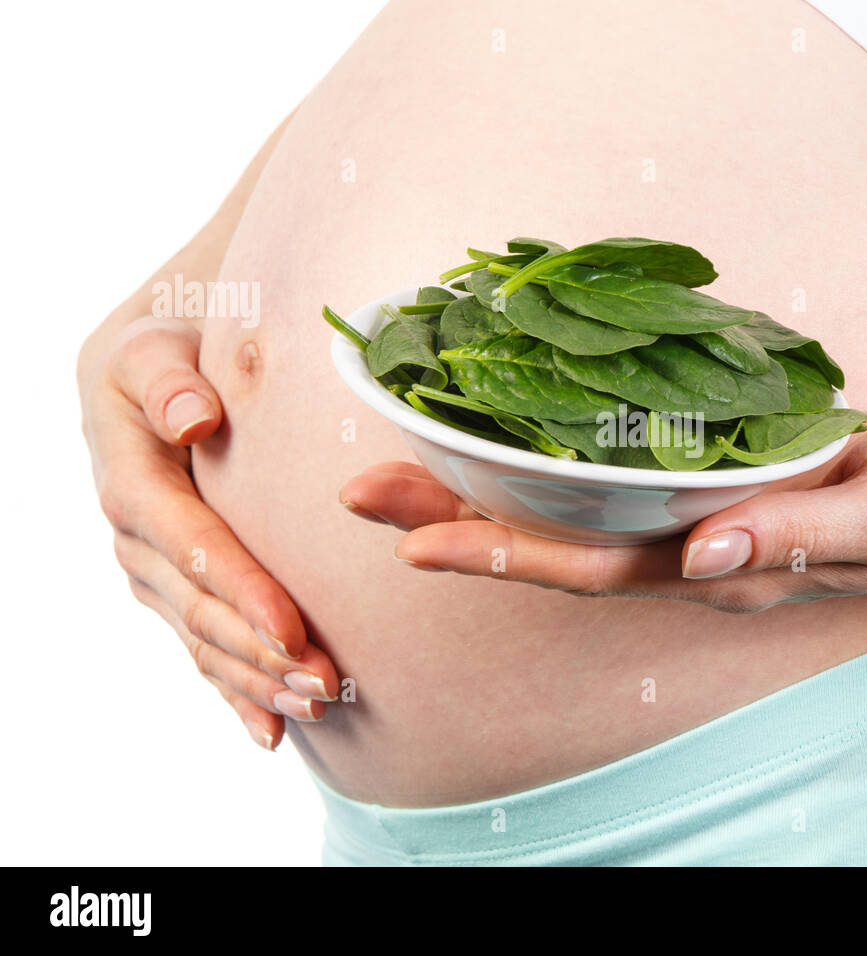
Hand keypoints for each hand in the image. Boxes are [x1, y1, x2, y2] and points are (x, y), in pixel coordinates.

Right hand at [80, 316, 339, 746]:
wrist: (145, 374)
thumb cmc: (162, 353)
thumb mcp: (154, 349)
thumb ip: (170, 380)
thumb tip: (194, 417)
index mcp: (132, 483)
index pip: (194, 547)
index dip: (242, 591)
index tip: (292, 628)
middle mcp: (137, 541)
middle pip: (203, 610)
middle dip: (263, 652)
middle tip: (327, 682)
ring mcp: (153, 574)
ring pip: (206, 642)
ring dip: (259, 680)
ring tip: (318, 706)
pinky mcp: (173, 591)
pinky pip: (202, 651)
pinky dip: (237, 693)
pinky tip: (273, 732)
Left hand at [338, 412, 866, 612]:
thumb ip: (795, 539)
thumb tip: (701, 555)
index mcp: (722, 568)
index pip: (594, 571)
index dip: (505, 557)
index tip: (417, 544)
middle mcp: (691, 549)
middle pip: (554, 541)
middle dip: (455, 520)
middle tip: (359, 489)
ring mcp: (696, 514)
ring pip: (573, 504)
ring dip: (485, 481)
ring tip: (400, 451)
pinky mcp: (711, 473)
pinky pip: (617, 467)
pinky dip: (551, 446)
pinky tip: (508, 419)